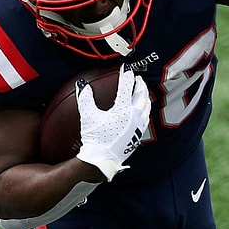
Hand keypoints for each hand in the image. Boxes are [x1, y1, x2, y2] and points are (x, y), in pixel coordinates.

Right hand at [75, 64, 150, 181]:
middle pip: (142, 95)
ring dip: (145, 96)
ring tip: (143, 92)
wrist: (102, 160)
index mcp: (123, 110)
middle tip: (138, 78)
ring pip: (147, 107)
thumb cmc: (95, 138)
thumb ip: (85, 98)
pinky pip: (146, 118)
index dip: (126, 75)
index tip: (126, 68)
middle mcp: (134, 116)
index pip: (127, 87)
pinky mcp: (138, 135)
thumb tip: (81, 84)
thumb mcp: (88, 116)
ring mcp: (138, 126)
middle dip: (140, 84)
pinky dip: (145, 109)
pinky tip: (142, 111)